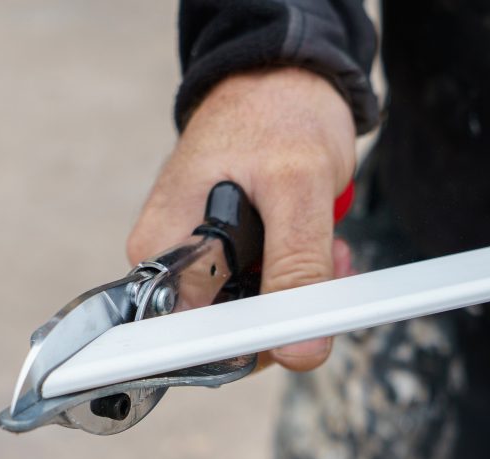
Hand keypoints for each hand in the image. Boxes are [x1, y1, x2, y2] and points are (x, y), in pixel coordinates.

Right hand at [126, 68, 356, 370]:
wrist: (280, 77)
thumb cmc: (275, 113)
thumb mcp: (296, 188)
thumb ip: (297, 268)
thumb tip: (298, 350)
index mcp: (162, 253)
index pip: (193, 341)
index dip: (251, 347)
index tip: (300, 330)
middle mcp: (170, 264)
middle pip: (226, 336)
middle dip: (286, 313)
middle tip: (327, 267)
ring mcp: (197, 263)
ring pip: (252, 318)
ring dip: (301, 293)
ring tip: (326, 246)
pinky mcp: (224, 258)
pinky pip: (262, 294)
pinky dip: (299, 278)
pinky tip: (317, 245)